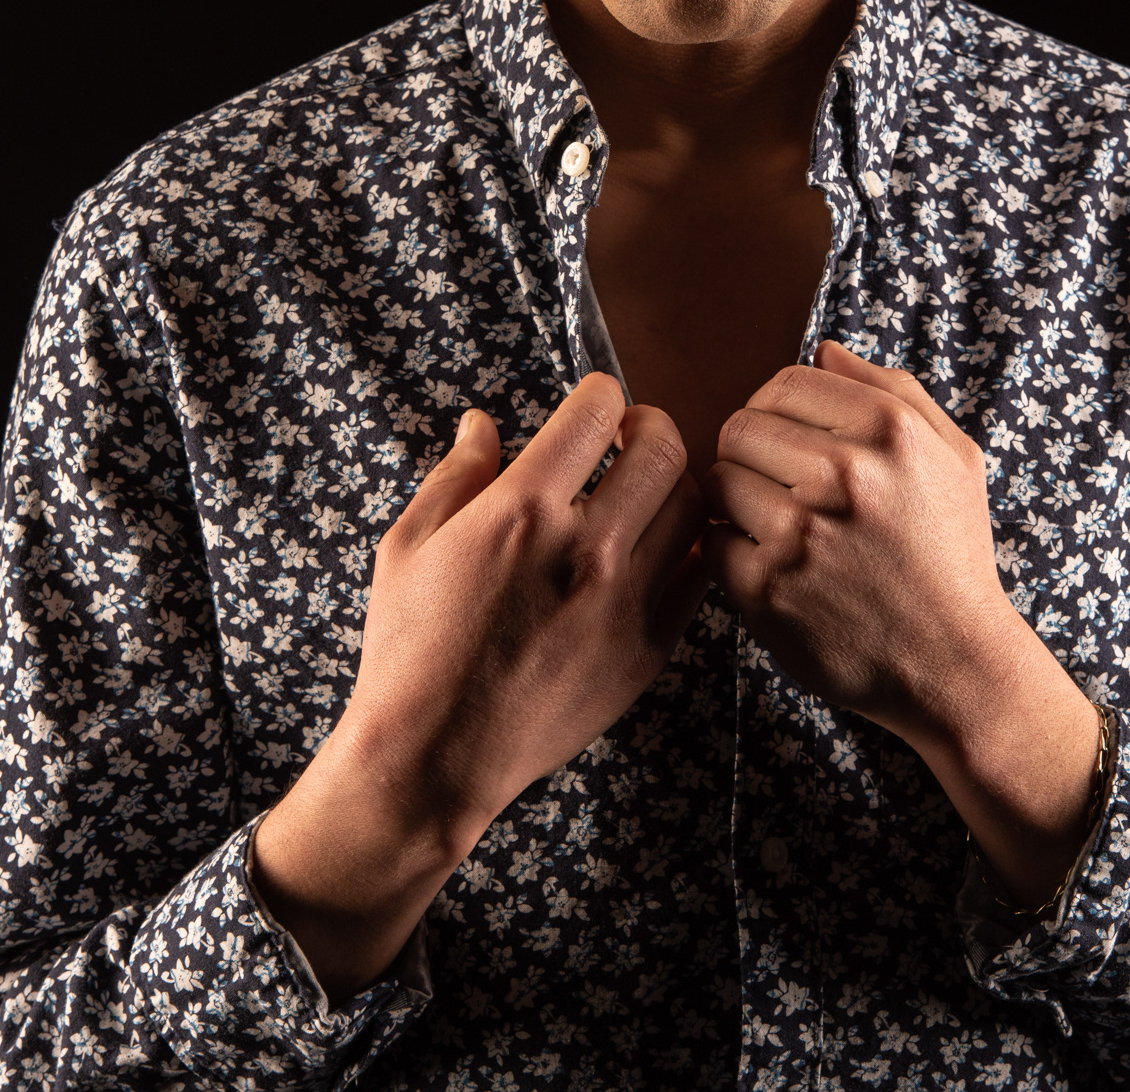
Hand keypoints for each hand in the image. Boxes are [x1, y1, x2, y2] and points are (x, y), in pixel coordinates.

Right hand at [340, 373, 706, 834]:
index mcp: (524, 509)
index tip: (594, 405)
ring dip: (672, 483)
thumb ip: (456, 474)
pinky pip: (698, 576)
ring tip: (645, 490)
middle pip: (662, 449)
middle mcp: (586, 548)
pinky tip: (657, 547)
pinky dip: (687, 548)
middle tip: (628, 437)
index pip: (598, 411)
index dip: (599, 394)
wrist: (434, 757)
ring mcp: (625, 602)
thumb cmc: (410, 648)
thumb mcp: (408, 544)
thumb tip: (484, 423)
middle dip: (648, 426)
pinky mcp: (648, 649)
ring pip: (692, 507)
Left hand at [701, 341, 1101, 911]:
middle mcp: (845, 474)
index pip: (786, 382)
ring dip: (736, 499)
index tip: (786, 437)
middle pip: (741, 425)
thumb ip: (892, 389)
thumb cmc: (952, 555)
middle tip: (774, 484)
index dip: (777, 406)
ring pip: (718, 480)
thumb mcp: (952, 457)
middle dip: (750, 451)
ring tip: (771, 523)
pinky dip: (732, 551)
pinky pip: (714, 540)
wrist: (956, 666)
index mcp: (889, 430)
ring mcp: (802, 533)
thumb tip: (824, 350)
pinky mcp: (767, 589)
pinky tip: (769, 565)